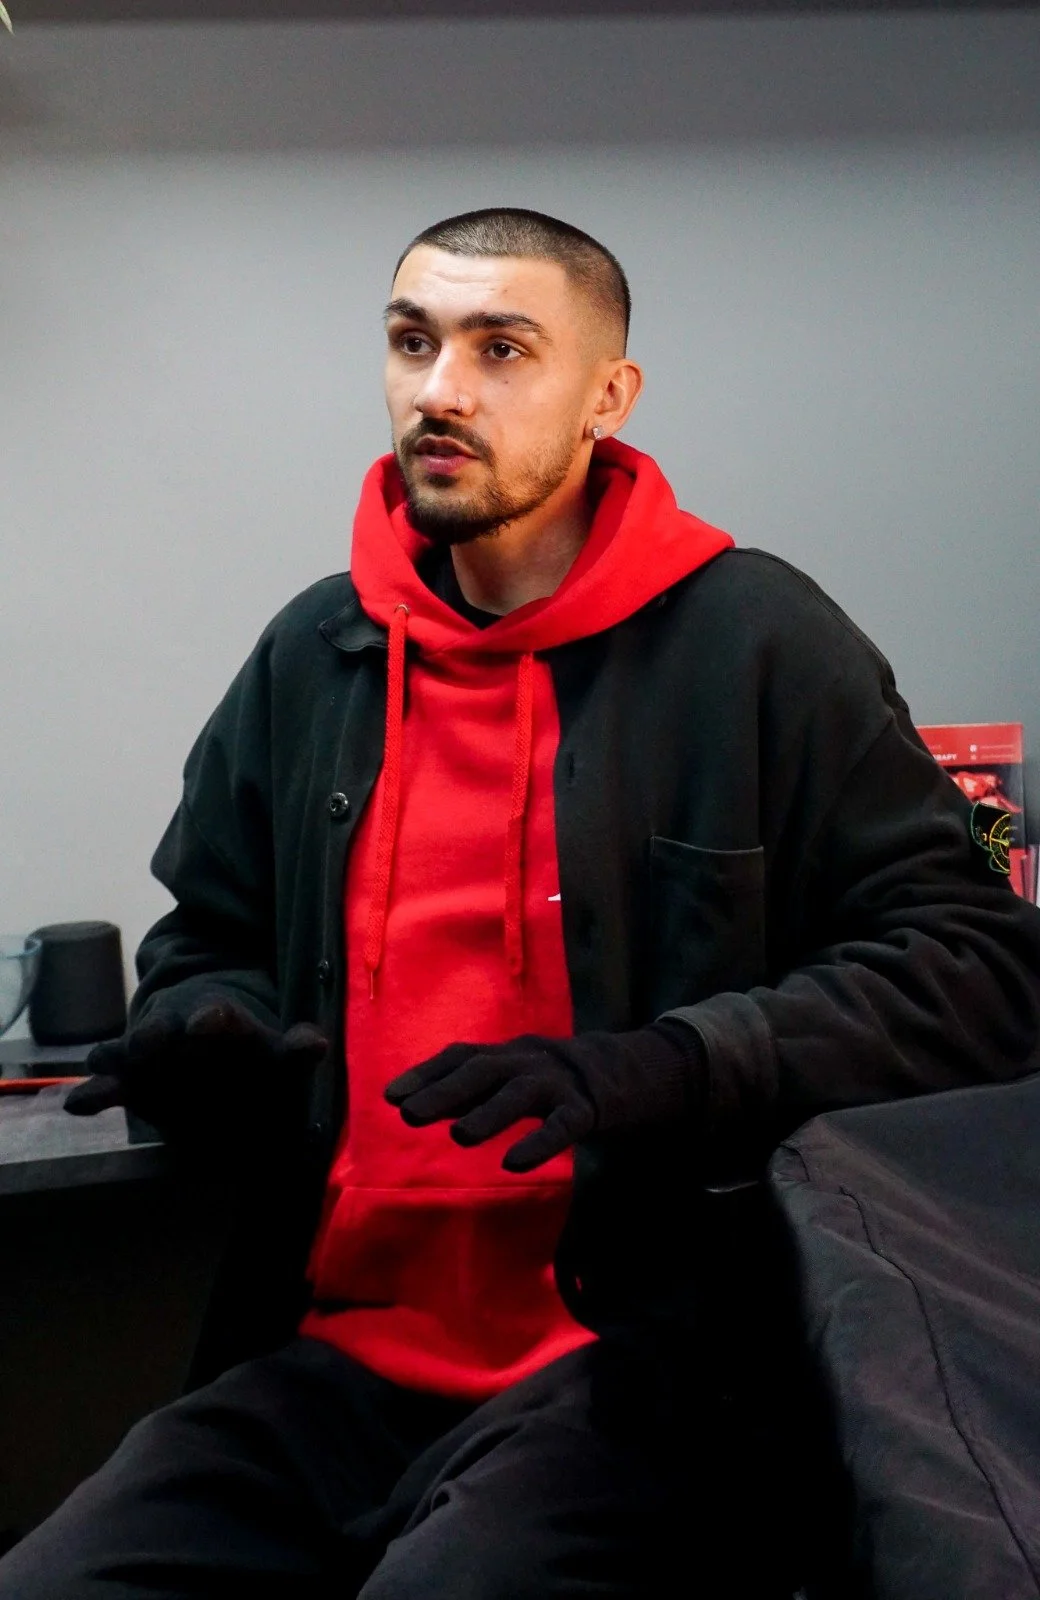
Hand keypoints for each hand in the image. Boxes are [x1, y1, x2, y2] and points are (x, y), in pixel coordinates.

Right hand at [63, 998, 327, 1143]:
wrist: (206, 1033)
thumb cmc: (246, 1047)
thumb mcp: (274, 1051)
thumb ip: (295, 1049)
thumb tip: (317, 1043)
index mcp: (220, 1018)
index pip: (219, 1016)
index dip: (215, 1019)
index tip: (209, 1021)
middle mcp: (178, 1027)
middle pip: (163, 1028)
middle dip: (155, 1035)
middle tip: (149, 1043)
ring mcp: (148, 1049)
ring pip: (130, 1048)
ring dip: (122, 1057)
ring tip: (107, 1066)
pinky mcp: (128, 1078)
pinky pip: (108, 1081)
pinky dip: (94, 1091)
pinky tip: (77, 1105)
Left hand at [384, 1022, 702, 1172]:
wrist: (635, 1069)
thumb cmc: (561, 1080)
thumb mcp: (518, 1075)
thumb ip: (478, 1088)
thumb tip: (420, 1105)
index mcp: (509, 1053)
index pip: (462, 1056)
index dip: (426, 1074)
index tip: (391, 1096)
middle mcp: (530, 1059)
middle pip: (482, 1069)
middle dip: (444, 1091)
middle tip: (408, 1114)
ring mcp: (561, 1081)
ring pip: (520, 1092)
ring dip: (488, 1112)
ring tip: (458, 1136)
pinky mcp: (590, 1107)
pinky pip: (562, 1125)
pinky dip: (538, 1142)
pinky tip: (515, 1164)